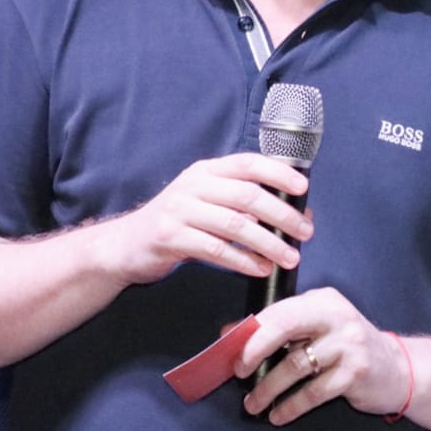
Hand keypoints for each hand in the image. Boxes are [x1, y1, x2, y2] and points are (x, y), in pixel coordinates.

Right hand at [90, 153, 311, 286]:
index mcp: (207, 171)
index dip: (279, 172)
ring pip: (235, 224)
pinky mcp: (170, 237)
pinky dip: (243, 260)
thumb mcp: (207, 202)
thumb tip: (296, 212)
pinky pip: (215, 249)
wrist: (125, 245)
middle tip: (306, 232)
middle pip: (247, 195)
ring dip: (268, 242)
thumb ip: (244, 203)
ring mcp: (179, 210)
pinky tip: (260, 268)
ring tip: (289, 257)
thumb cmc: (177, 223)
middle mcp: (193, 185)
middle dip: (282, 214)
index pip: (248, 163)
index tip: (303, 188)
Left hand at [236, 287, 412, 425]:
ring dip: (268, 389)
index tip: (231, 351)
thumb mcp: (318, 330)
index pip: (280, 311)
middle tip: (238, 373)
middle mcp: (337, 316)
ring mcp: (348, 344)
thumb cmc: (348, 349)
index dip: (252, 331)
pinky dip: (290, 406)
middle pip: (285, 326)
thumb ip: (281, 328)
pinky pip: (312, 392)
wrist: (397, 369)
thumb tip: (231, 333)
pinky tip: (278, 415)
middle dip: (255, 350)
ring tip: (253, 404)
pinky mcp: (355, 373)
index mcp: (323, 300)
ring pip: (295, 366)